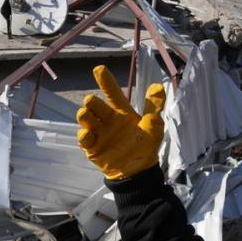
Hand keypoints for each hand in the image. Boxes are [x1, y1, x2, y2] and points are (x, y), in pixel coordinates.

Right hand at [76, 65, 165, 179]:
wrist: (139, 171)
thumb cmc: (146, 146)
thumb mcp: (153, 126)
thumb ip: (153, 107)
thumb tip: (158, 86)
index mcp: (122, 113)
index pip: (112, 94)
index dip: (106, 81)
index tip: (99, 68)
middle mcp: (107, 120)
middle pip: (94, 105)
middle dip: (91, 102)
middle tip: (91, 102)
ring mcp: (98, 133)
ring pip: (85, 118)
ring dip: (84, 115)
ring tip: (86, 114)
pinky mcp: (92, 147)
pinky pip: (84, 138)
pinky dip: (84, 135)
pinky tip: (88, 134)